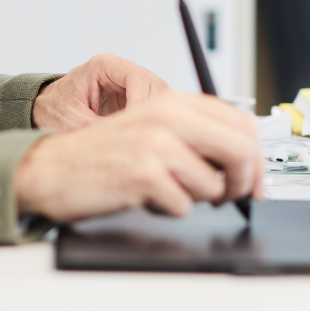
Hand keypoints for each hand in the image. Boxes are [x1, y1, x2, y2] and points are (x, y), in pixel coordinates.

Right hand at [14, 91, 262, 221]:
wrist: (52, 168)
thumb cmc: (103, 154)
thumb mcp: (152, 128)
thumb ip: (194, 132)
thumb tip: (245, 161)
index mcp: (173, 101)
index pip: (240, 122)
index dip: (257, 156)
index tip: (256, 179)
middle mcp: (167, 116)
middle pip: (241, 150)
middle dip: (245, 182)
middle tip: (233, 197)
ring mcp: (157, 145)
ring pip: (214, 185)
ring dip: (197, 198)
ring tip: (165, 189)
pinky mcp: (145, 174)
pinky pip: (185, 206)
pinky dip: (169, 209)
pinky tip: (145, 197)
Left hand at [32, 53, 169, 132]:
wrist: (44, 109)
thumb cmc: (54, 110)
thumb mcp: (73, 122)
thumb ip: (100, 129)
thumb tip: (127, 143)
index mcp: (103, 66)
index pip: (137, 78)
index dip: (142, 103)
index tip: (138, 126)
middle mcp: (119, 70)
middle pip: (154, 85)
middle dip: (152, 112)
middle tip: (145, 137)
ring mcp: (128, 83)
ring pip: (159, 96)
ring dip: (155, 118)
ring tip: (144, 140)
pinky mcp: (132, 98)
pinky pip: (153, 107)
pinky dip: (152, 122)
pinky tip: (143, 138)